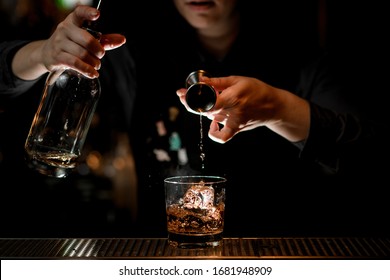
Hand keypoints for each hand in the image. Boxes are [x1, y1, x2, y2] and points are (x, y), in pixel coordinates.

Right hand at [12, 5, 125, 79]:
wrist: (47, 54)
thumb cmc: (72, 45)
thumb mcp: (86, 40)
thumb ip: (104, 40)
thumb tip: (122, 39)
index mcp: (73, 21)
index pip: (79, 13)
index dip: (88, 12)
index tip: (97, 15)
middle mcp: (64, 29)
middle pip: (87, 40)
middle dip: (98, 50)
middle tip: (100, 55)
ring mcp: (59, 43)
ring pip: (82, 54)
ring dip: (93, 62)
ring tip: (96, 65)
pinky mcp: (56, 56)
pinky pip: (75, 63)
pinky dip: (87, 70)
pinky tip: (93, 73)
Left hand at [177, 75, 309, 142]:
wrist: (273, 106)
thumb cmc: (256, 89)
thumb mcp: (237, 80)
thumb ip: (218, 82)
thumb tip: (201, 81)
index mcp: (233, 98)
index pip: (208, 103)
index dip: (192, 99)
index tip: (181, 93)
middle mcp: (232, 112)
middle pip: (204, 110)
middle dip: (190, 101)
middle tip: (181, 94)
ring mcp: (233, 122)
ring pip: (210, 117)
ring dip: (201, 109)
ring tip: (200, 98)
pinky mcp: (236, 129)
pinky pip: (222, 136)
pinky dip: (214, 132)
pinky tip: (212, 122)